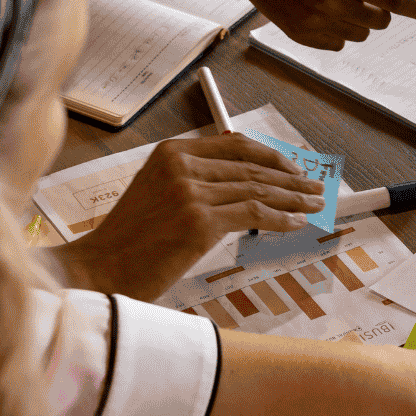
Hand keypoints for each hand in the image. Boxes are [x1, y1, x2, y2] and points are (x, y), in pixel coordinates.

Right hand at [54, 134, 323, 300]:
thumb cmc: (128, 242)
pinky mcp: (199, 220)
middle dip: (290, 179)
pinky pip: (253, 213)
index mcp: (171, 152)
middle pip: (252, 167)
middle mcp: (182, 164)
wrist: (100, 269)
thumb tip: (241, 186)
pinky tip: (296, 223)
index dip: (271, 156)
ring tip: (314, 204)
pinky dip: (280, 218)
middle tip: (315, 187)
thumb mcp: (156, 195)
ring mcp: (191, 191)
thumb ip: (192, 182)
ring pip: (257, 189)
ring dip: (292, 198)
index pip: (236, 146)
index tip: (293, 168)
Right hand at [230, 0, 415, 48]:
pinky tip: (319, 13)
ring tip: (336, 3)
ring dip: (359, 22)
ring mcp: (316, 22)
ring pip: (361, 35)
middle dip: (381, 13)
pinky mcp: (303, 37)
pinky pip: (339, 44)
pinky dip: (339, 32)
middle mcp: (332, 2)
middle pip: (380, 22)